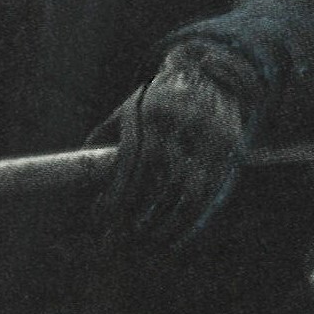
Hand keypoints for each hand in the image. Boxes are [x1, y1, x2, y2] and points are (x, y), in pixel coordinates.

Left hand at [90, 44, 255, 249]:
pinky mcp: (228, 152)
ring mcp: (208, 139)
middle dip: (133, 214)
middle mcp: (180, 127)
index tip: (99, 216)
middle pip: (155, 181)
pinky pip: (210, 196)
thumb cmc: (165, 94)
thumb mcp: (134, 102)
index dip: (115, 193)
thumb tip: (84, 153)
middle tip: (115, 238)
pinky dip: (192, 222)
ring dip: (164, 224)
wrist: (215, 72)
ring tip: (145, 241)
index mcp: (152, 114)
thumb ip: (110, 127)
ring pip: (185, 194)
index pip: (131, 162)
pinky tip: (175, 238)